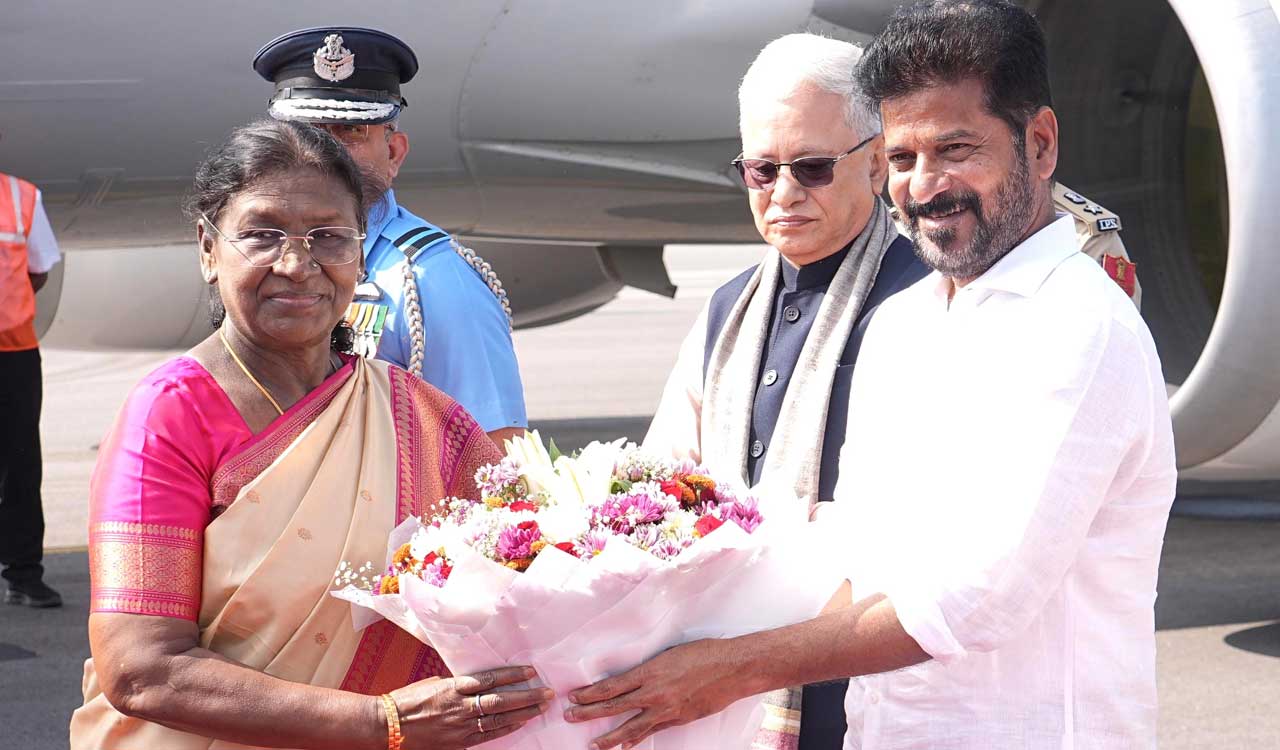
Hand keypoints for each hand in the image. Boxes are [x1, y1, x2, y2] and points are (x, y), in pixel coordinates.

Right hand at [393, 666, 552, 747]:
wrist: (389, 724)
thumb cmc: (409, 699)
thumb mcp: (436, 682)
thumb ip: (459, 682)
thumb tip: (480, 679)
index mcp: (453, 686)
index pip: (490, 679)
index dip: (512, 675)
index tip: (530, 670)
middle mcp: (460, 706)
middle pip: (500, 700)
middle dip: (526, 696)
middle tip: (546, 692)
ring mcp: (460, 726)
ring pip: (498, 718)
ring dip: (522, 713)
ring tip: (540, 707)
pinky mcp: (458, 742)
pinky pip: (488, 735)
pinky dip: (506, 728)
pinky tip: (520, 723)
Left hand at [564, 639, 749, 749]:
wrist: (732, 668)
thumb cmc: (703, 653)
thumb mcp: (669, 653)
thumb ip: (650, 668)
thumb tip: (632, 679)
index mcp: (649, 672)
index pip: (611, 686)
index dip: (590, 694)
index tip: (574, 697)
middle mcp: (654, 693)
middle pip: (614, 707)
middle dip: (589, 714)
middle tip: (570, 718)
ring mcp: (666, 709)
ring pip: (631, 727)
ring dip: (609, 738)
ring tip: (593, 745)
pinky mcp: (679, 719)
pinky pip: (653, 731)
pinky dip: (637, 739)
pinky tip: (627, 746)